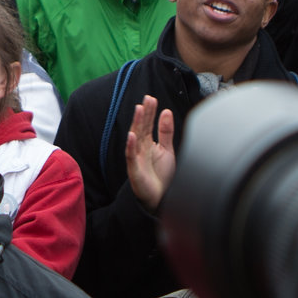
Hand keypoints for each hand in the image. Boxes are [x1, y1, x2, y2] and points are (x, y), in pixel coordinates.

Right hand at [125, 95, 175, 210]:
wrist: (159, 198)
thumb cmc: (161, 175)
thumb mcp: (166, 150)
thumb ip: (165, 132)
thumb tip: (166, 111)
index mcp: (147, 143)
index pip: (147, 124)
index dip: (149, 112)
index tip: (152, 98)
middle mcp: (140, 149)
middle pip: (140, 128)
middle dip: (143, 113)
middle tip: (147, 99)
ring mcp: (136, 159)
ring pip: (135, 138)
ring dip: (136, 124)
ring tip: (139, 110)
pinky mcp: (134, 170)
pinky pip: (131, 157)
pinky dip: (130, 146)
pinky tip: (132, 136)